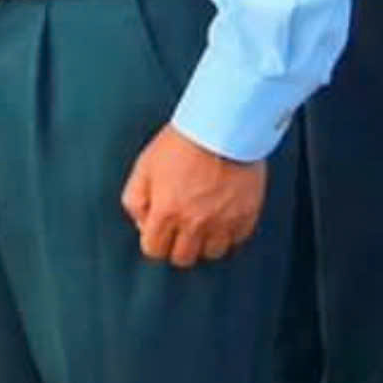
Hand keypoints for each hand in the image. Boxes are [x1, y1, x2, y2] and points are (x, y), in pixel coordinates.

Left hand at [120, 123, 267, 266]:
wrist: (222, 125)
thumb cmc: (182, 141)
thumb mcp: (145, 165)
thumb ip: (135, 199)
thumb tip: (141, 223)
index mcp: (166, 212)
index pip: (154, 250)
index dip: (154, 240)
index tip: (159, 229)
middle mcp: (195, 224)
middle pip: (183, 258)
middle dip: (177, 244)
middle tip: (180, 226)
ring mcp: (223, 222)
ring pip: (211, 253)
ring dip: (205, 242)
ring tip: (204, 221)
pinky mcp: (247, 215)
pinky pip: (237, 239)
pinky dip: (229, 232)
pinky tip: (223, 214)